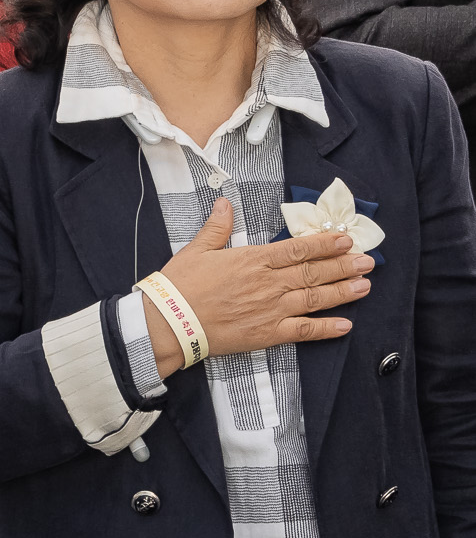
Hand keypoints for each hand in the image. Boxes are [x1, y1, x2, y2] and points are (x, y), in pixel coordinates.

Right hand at [140, 198, 370, 378]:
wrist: (169, 321)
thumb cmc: (180, 284)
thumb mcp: (196, 250)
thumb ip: (216, 227)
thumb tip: (225, 203)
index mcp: (253, 260)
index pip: (297, 249)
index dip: (324, 244)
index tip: (345, 240)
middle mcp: (269, 283)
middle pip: (314, 273)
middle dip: (343, 266)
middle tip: (368, 261)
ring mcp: (271, 309)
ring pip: (315, 299)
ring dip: (342, 292)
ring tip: (365, 286)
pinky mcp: (268, 333)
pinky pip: (304, 331)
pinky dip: (326, 329)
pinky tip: (345, 325)